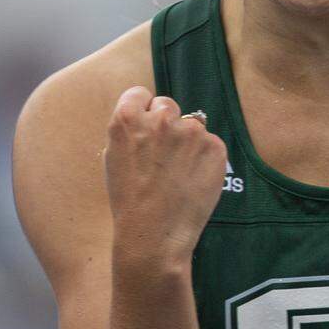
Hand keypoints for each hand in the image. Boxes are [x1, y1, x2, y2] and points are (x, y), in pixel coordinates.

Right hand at [104, 87, 226, 270]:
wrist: (153, 234)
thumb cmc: (129, 200)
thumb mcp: (114, 158)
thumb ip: (130, 131)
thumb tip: (146, 116)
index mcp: (128, 118)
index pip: (140, 94)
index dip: (143, 112)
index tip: (146, 129)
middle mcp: (160, 118)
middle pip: (167, 106)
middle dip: (166, 124)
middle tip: (163, 156)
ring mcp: (191, 131)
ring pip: (191, 126)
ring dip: (187, 143)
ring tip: (178, 174)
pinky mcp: (215, 146)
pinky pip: (210, 144)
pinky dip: (205, 158)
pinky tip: (194, 179)